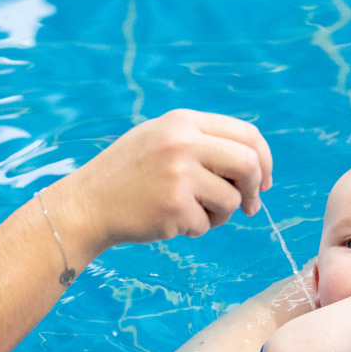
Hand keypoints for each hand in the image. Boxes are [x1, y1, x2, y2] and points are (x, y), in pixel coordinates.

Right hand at [49, 109, 271, 255]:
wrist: (86, 204)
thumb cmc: (129, 176)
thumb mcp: (161, 140)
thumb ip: (203, 142)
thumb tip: (254, 163)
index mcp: (183, 122)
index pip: (246, 134)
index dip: (263, 160)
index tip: (263, 181)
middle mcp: (183, 143)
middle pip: (248, 164)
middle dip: (255, 189)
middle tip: (249, 206)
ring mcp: (179, 175)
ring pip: (231, 200)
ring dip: (220, 214)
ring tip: (191, 212)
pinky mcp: (174, 207)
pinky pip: (207, 225)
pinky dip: (194, 229)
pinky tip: (169, 221)